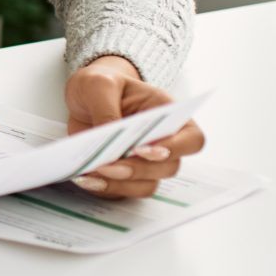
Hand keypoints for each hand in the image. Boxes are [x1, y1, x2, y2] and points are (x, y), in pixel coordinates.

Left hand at [63, 55, 204, 199]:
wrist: (84, 96)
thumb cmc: (103, 84)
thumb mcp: (100, 84)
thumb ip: (106, 108)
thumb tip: (109, 136)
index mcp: (168, 114)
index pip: (191, 139)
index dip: (174, 149)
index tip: (141, 148)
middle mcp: (163, 141)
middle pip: (168, 168)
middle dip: (137, 170)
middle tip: (107, 164)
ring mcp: (145, 161)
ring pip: (147, 185)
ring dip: (120, 184)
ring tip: (92, 172)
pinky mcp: (125, 175)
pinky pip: (123, 191)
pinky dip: (105, 188)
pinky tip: (86, 177)